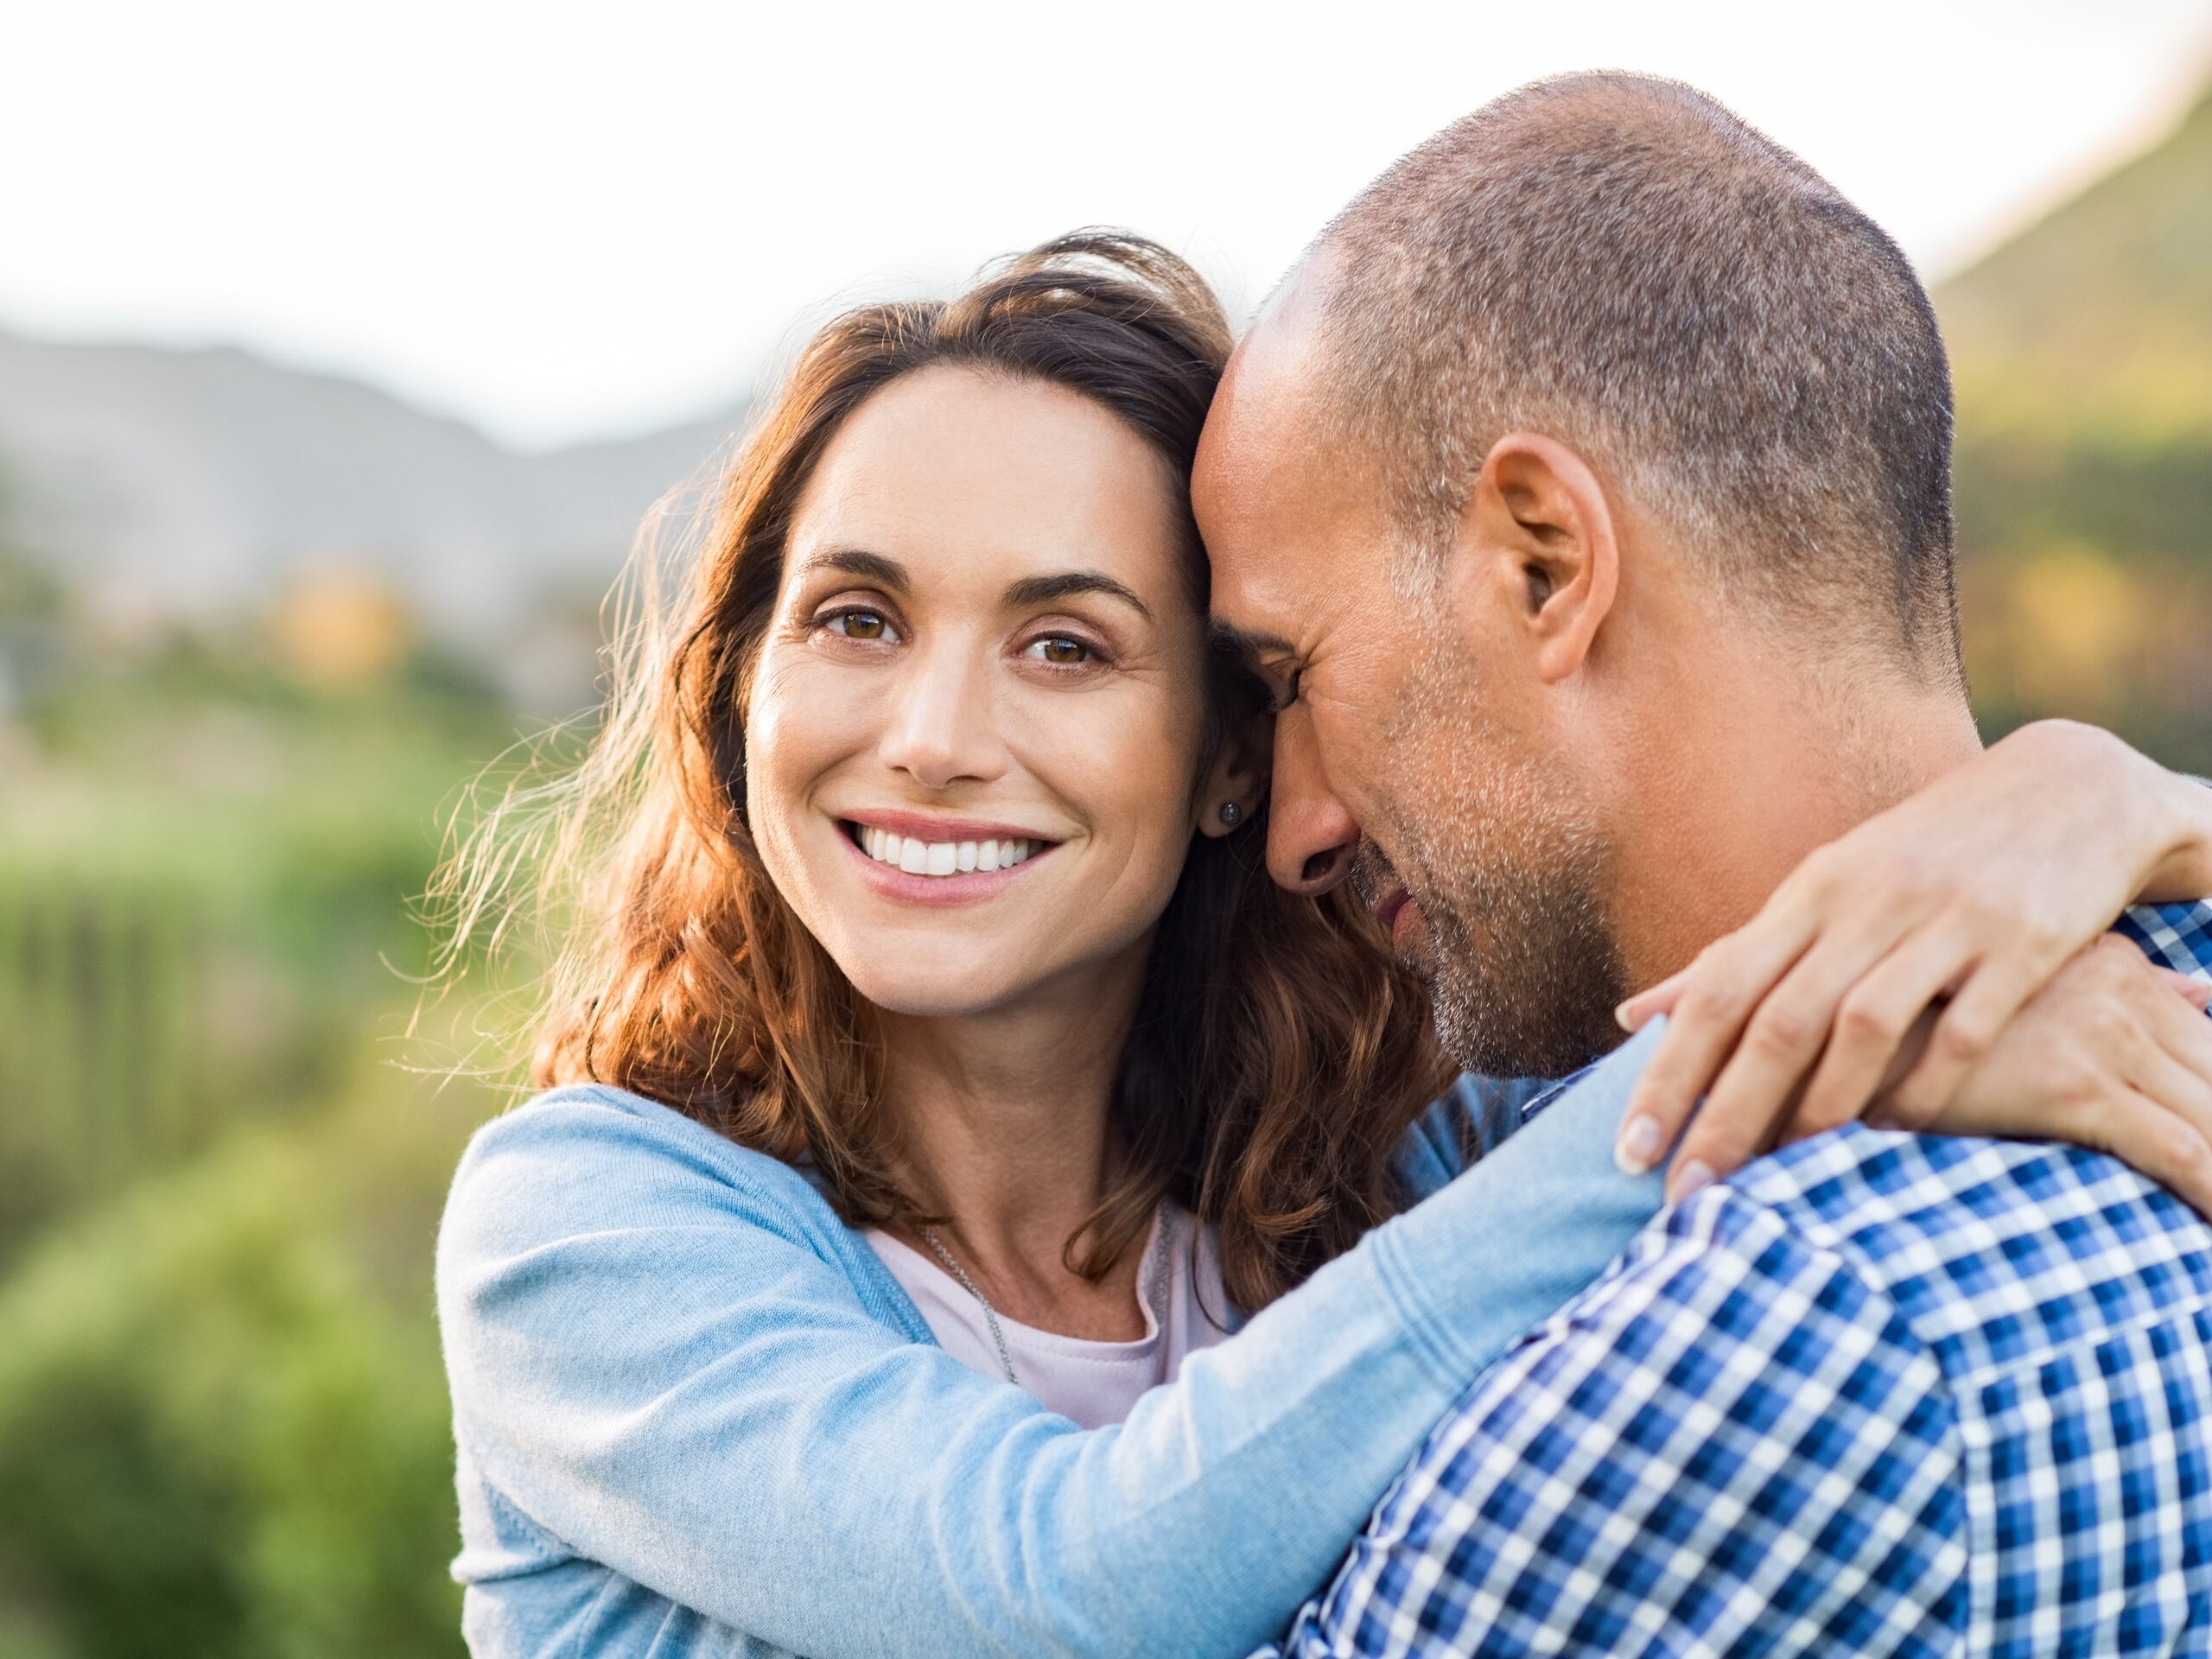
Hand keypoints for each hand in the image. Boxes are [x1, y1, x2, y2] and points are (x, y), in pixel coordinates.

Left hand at [1611, 721, 2209, 1201]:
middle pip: (1777, 1020)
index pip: (1715, 993)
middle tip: (1684, 1195)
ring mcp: (1944, 920)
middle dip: (1725, 1114)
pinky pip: (1965, 1030)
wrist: (2064, 792)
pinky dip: (1926, 1087)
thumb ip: (1733, 960)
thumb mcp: (1819, 893)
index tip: (1626, 1152)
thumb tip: (1632, 1016)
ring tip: (1780, 1181)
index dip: (1667, 1074)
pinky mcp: (2022, 942)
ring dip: (1817, 1110)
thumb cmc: (1917, 860)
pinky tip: (1892, 1139)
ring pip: (1863, 1025)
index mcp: (1806, 895)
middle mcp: (1864, 905)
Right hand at [1890, 935, 2211, 1214]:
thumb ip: (2118, 980)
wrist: (1834, 1020)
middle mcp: (2119, 991)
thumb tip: (2201, 992)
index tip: (2210, 1115)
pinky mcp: (2076, 1087)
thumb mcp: (2021, 979)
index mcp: (2109, 964)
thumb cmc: (1918, 1015)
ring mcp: (2103, 1035)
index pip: (2209, 1032)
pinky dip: (2210, 1191)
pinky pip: (2182, 1152)